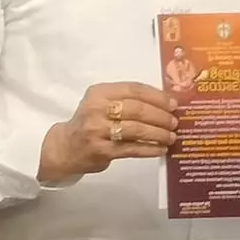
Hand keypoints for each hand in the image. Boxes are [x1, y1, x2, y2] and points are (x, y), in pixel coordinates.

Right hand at [39, 82, 177, 182]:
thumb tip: (164, 103)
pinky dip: (150, 149)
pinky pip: (132, 149)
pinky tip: (161, 149)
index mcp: (99, 93)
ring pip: (136, 130)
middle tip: (174, 122)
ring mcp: (98, 131)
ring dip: (158, 134)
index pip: (133, 89)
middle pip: (137, 109)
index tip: (173, 103)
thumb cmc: (89, 123)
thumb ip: (126, 100)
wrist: (65, 147)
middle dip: (160, 116)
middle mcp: (96, 109)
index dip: (157, 96)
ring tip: (171, 136)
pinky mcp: (102, 150)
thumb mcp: (101, 103)